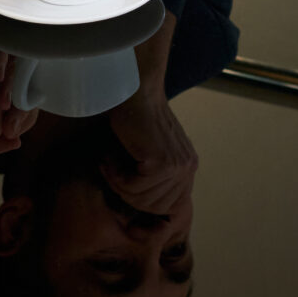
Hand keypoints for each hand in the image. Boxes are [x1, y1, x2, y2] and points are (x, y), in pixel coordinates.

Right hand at [104, 97, 198, 216]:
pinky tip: (108, 157)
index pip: (168, 206)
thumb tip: (144, 206)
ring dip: (118, 183)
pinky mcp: (162, 163)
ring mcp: (178, 166)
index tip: (122, 180)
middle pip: (154, 206)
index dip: (140, 199)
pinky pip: (132, 187)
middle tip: (112, 170)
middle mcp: (189, 168)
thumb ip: (155, 176)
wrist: (134, 90)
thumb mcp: (152, 151)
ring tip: (109, 162)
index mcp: (189, 166)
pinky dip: (114, 175)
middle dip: (127, 193)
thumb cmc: (135, 118)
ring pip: (141, 199)